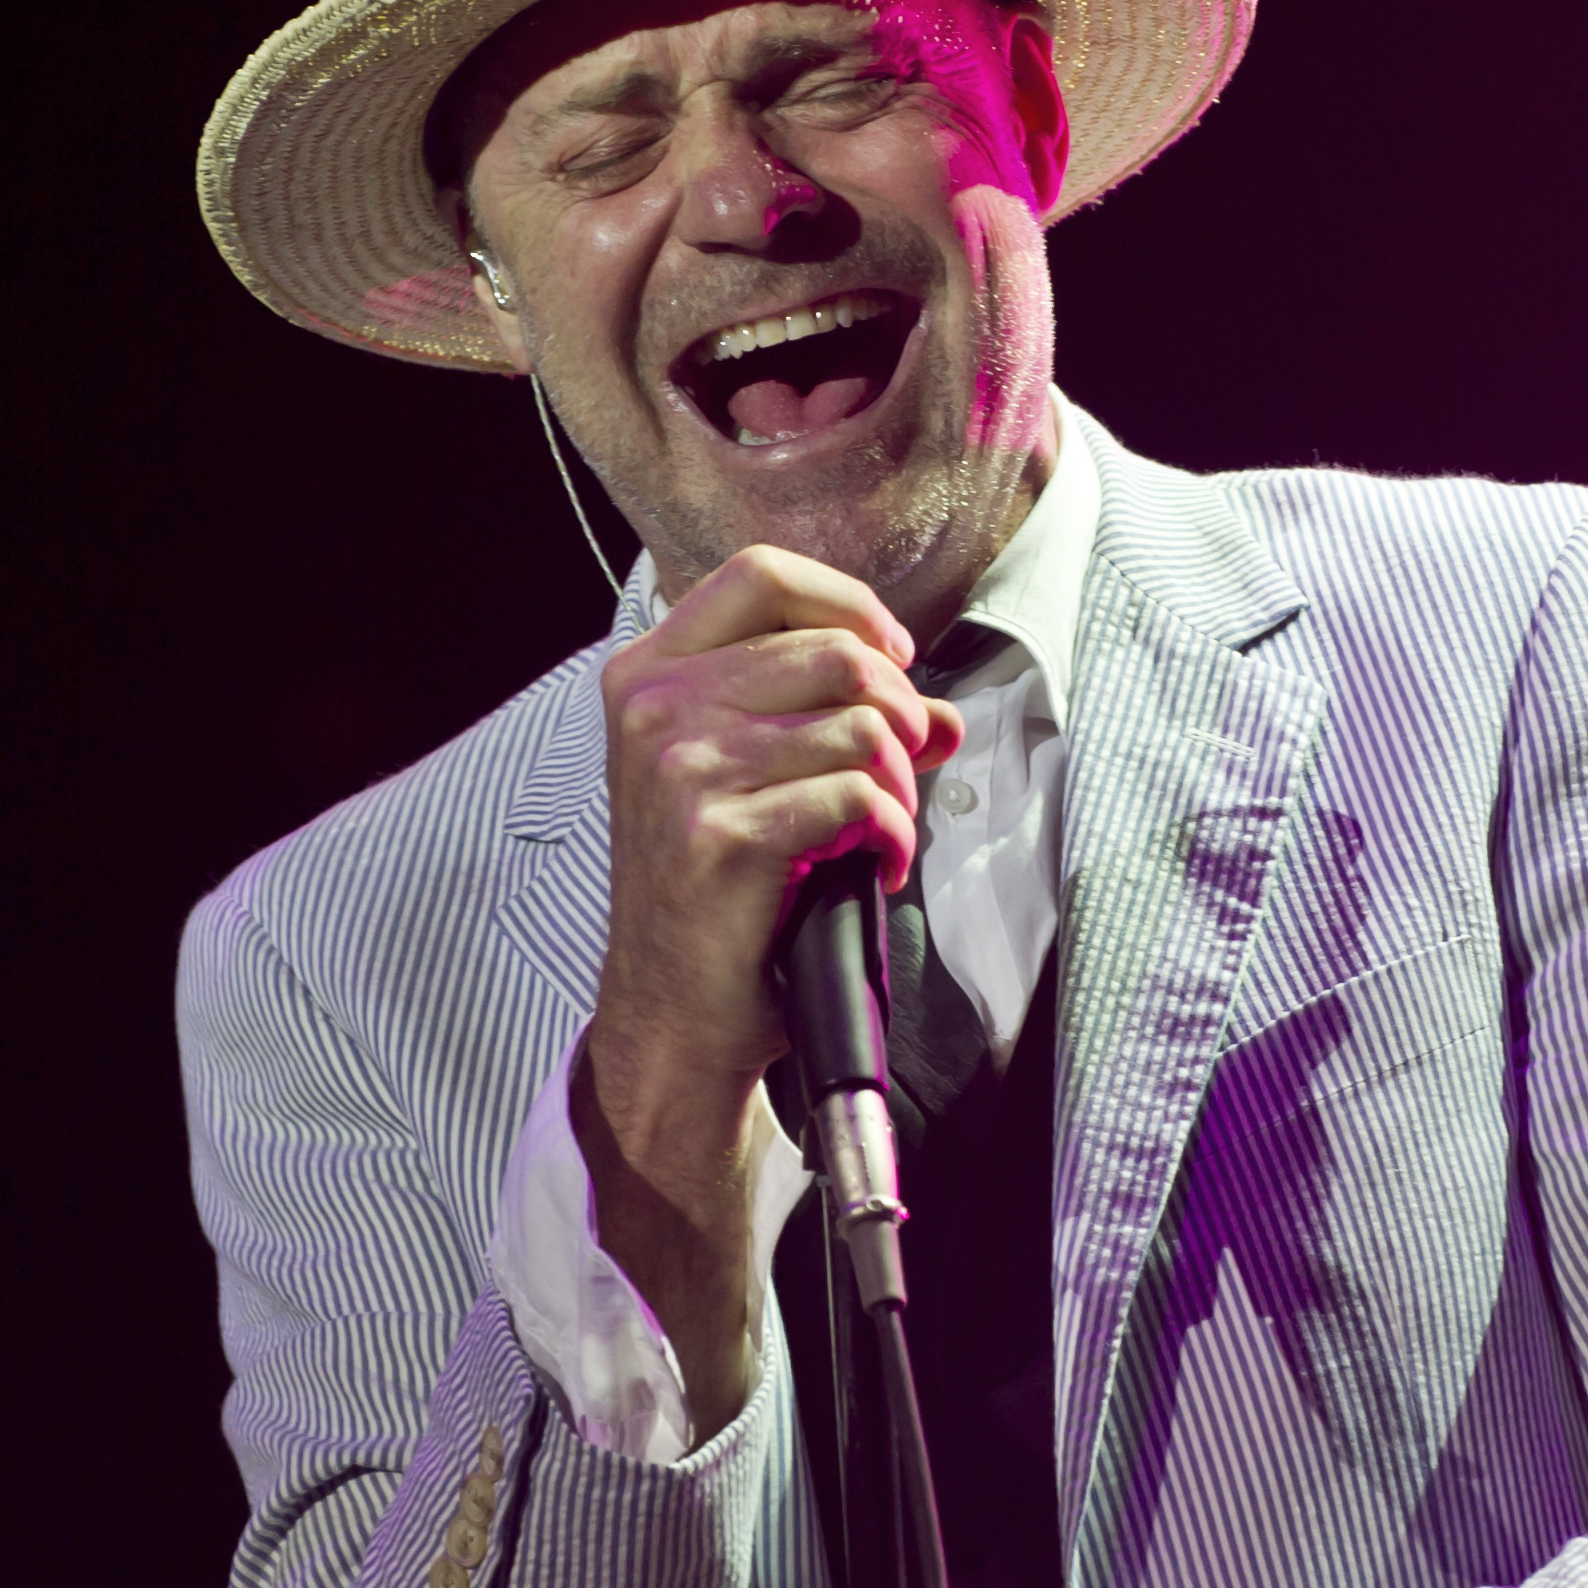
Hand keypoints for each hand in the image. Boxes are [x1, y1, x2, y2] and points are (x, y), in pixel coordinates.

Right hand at [582, 548, 962, 1433]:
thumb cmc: (719, 896)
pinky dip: (894, 834)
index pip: (761, 573)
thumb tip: (939, 707)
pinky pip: (859, 795)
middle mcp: (653, 707)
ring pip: (860, 723)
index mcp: (647, 672)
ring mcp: (679, 767)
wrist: (675, 1014)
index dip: (849, 603)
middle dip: (899, 711)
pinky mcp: (720, 834)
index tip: (891, 656)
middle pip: (835, 650)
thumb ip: (831, 721)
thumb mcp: (755, 782)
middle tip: (903, 769)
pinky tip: (880, 866)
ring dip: (901, 782)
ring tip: (885, 828)